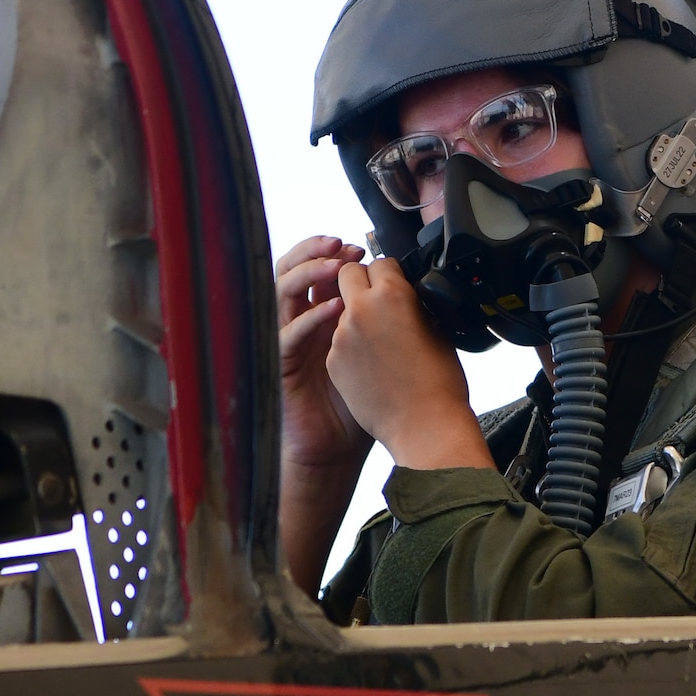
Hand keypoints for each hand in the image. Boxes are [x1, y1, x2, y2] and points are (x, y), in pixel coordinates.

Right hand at [276, 236, 373, 593]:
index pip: (320, 268)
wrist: (345, 450)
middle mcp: (302, 322)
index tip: (362, 247)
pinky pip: (286, 335)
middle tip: (343, 246)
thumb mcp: (384, 349)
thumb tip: (413, 284)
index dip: (337, 254)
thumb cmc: (369, 403)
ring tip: (334, 266)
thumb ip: (388, 318)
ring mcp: (289, 342)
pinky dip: (309, 318)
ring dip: (308, 273)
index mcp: (325, 314)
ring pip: (282, 291)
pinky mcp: (283, 367)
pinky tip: (331, 311)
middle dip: (317, 251)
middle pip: (294, 269)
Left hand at [327, 259, 491, 472]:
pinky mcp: (333, 361)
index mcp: (391, 294)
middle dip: (360, 281)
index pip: (379, 262)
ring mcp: (342, 336)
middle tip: (377, 301)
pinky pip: (338, 339)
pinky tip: (372, 363)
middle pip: (347, 274)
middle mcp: (360, 310)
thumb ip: (413, 304)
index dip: (389, 273)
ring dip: (356, 315)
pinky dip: (351, 345)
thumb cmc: (439, 382)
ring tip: (381, 342)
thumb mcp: (437, 328)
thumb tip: (405, 295)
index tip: (395, 284)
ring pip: (340, 308)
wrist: (424, 425)